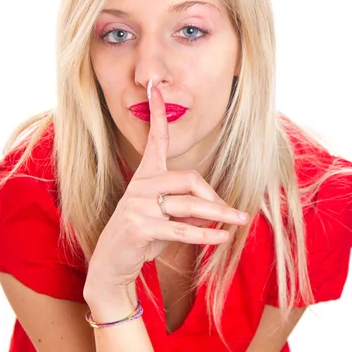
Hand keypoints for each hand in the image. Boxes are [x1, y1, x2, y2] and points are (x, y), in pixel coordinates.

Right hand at [83, 80, 249, 301]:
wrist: (112, 264)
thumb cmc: (142, 236)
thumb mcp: (168, 218)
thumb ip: (190, 207)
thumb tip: (217, 209)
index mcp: (145, 176)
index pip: (154, 139)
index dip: (157, 114)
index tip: (155, 87)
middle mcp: (141, 185)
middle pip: (189, 178)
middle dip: (216, 196)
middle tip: (235, 213)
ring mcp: (138, 205)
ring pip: (189, 204)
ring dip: (219, 215)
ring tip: (239, 223)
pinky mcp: (139, 226)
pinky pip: (181, 229)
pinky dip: (206, 234)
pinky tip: (223, 238)